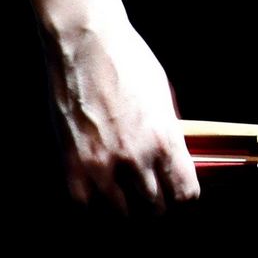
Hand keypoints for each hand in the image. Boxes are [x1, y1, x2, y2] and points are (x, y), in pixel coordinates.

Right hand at [45, 14, 197, 214]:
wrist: (86, 44)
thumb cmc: (128, 60)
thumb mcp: (162, 95)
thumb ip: (168, 130)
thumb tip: (174, 157)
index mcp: (165, 138)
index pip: (185, 194)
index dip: (184, 198)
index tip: (179, 195)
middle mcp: (136, 158)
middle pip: (154, 209)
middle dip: (156, 205)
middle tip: (151, 197)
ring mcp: (101, 166)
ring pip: (120, 214)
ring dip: (125, 207)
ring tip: (124, 195)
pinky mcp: (72, 166)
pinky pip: (86, 206)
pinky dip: (93, 203)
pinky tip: (97, 190)